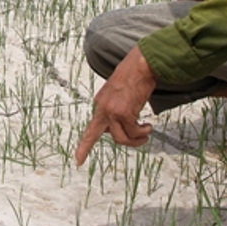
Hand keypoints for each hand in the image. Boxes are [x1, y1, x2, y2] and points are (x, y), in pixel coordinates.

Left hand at [75, 46, 156, 165]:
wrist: (141, 65)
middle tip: (81, 160)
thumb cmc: (134, 76)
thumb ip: (115, 109)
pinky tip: (148, 126)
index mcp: (100, 102)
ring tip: (145, 135)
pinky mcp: (124, 113)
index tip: (78, 159)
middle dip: (87, 147)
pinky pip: (134, 132)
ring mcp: (112, 111)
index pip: (91, 126)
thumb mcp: (119, 93)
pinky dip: (142, 133)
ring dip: (135, 141)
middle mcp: (102, 107)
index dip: (84, 145)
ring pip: (120, 139)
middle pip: (94, 134)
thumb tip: (118, 128)